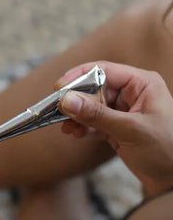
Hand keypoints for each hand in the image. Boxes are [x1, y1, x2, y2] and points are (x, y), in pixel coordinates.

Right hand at [56, 61, 172, 196]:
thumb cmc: (167, 149)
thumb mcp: (130, 130)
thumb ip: (97, 114)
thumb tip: (66, 101)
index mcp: (141, 84)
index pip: (103, 70)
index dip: (78, 76)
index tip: (58, 88)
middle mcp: (130, 93)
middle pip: (93, 88)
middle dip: (74, 100)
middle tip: (57, 112)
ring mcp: (122, 111)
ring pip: (89, 106)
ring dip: (76, 116)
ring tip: (66, 127)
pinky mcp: (115, 127)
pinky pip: (92, 121)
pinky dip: (81, 127)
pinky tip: (75, 133)